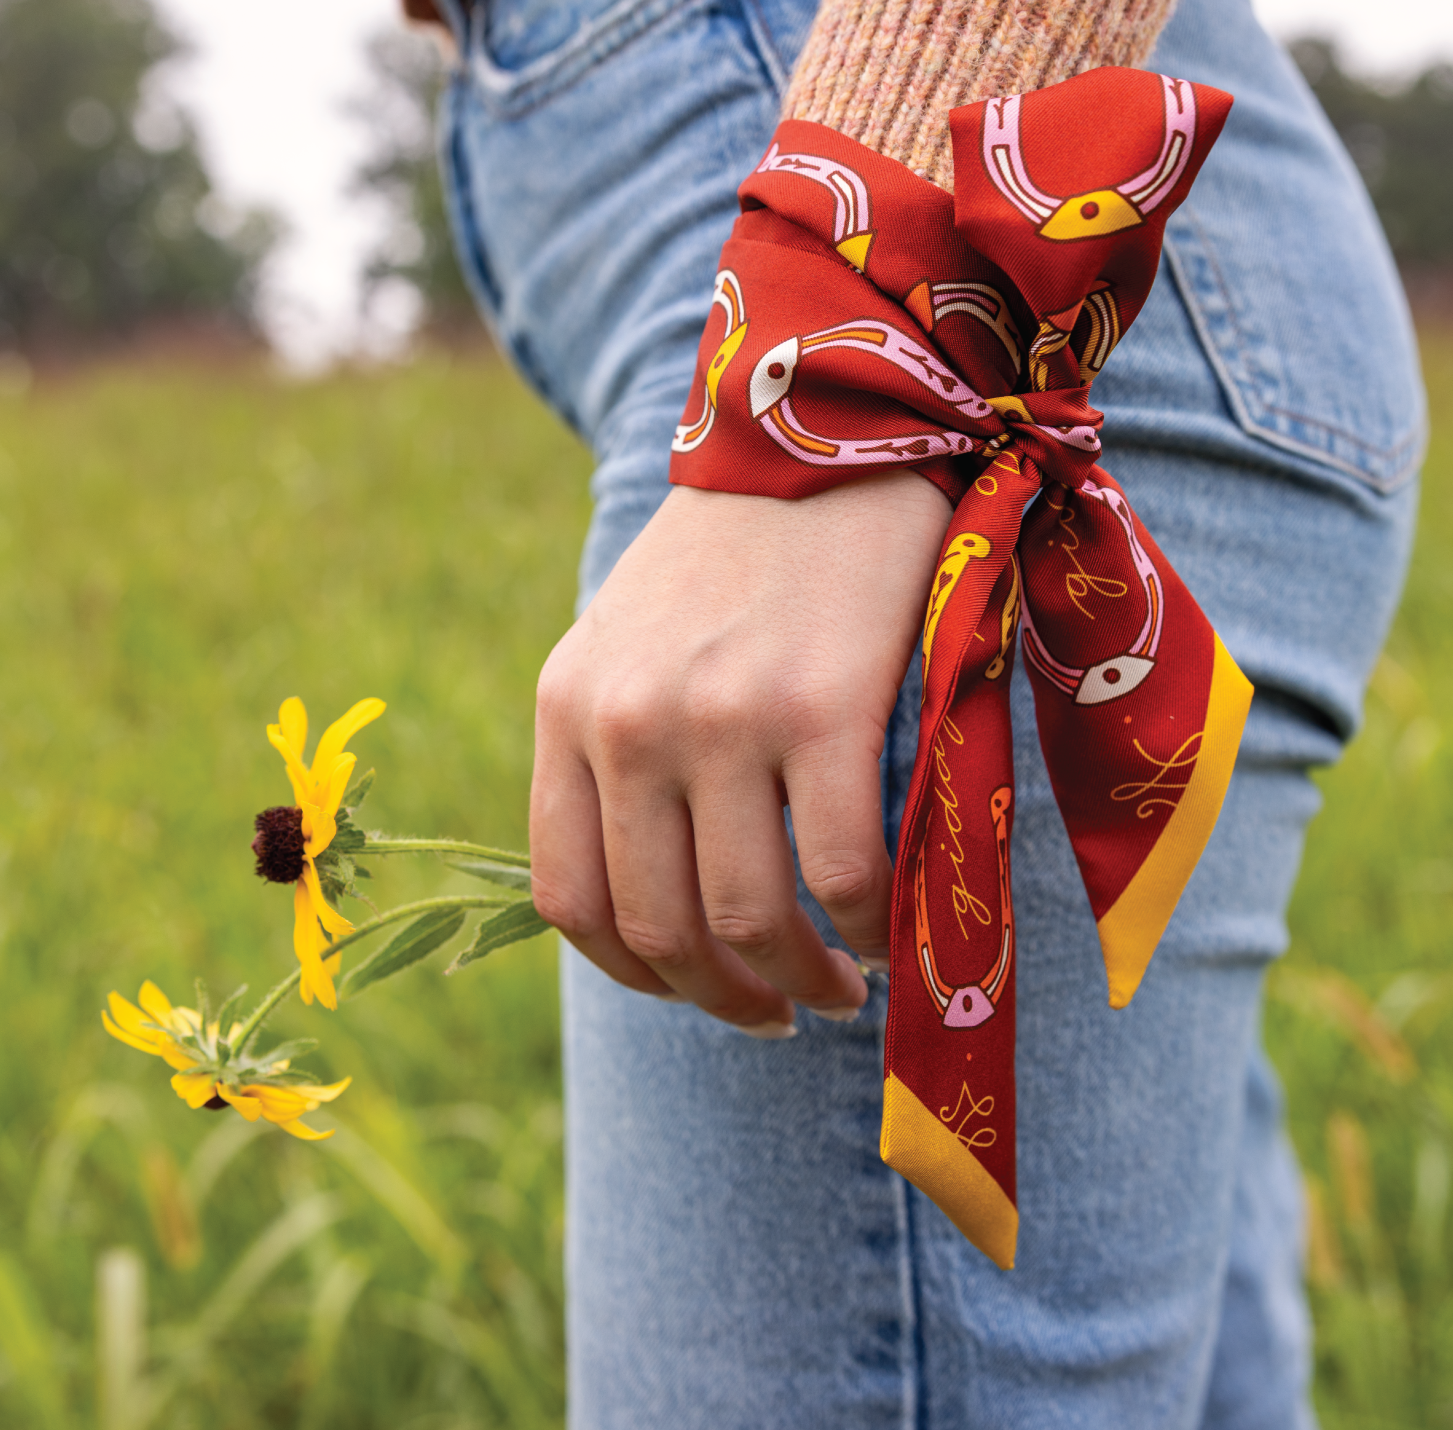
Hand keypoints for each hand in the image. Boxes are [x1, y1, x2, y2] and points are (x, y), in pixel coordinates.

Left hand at [530, 469, 950, 1032]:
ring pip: (749, 918)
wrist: (821, 437)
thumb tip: (656, 892)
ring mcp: (723, 717)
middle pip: (660, 927)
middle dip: (723, 1000)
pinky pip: (842, 871)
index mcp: (568, 710)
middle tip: (778, 1013)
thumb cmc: (730, 557)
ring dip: (800, 983)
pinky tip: (884, 931)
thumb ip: (614, 751)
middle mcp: (629, 722)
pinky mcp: (823, 707)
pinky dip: (867, 927)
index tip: (693, 991)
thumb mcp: (626, 643)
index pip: (569, 898)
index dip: (635, 973)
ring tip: (836, 990)